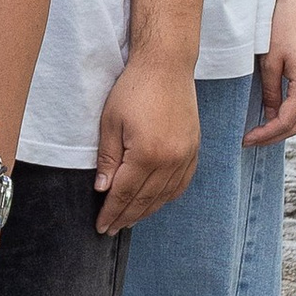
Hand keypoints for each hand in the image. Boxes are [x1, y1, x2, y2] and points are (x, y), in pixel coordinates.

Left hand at [92, 46, 202, 232]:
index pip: (124, 193)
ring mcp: (185, 156)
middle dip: (125, 217)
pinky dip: (167, 197)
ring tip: (130, 221)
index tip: (101, 226)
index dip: (111, 212)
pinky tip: (156, 203)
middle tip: (111, 229)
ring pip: (164, 196)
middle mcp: (170, 160)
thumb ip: (108, 159)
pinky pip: (181, 183)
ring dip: (146, 211)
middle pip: (144, 199)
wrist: (167, 66)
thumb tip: (103, 190)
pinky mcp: (194, 149)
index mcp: (146, 154)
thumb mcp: (110, 122)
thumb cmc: (134, 89)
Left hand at [250, 0, 295, 144]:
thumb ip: (270, 90)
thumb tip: (270, 113)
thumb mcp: (270, 60)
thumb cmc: (283, 24)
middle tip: (250, 140)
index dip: (265, 134)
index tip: (246, 140)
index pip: (286, 122)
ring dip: (281, 125)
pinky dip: (289, 112)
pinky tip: (271, 112)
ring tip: (258, 129)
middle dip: (273, 136)